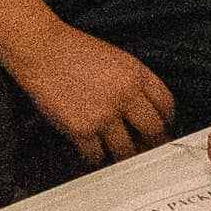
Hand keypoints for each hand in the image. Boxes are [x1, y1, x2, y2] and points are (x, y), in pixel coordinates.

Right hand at [11, 19, 176, 163]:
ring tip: (122, 157)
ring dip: (125, 156)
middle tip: (149, 149)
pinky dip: (96, 158)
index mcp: (137, 74)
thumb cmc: (76, 52)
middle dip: (153, 144)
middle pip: (153, 131)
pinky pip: (97, 156)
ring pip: (126, 150)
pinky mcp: (82, 129)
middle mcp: (125, 95)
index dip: (167, 120)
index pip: (166, 104)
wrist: (43, 51)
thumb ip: (135, 81)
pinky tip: (95, 154)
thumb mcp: (117, 58)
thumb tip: (145, 110)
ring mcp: (104, 114)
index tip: (163, 128)